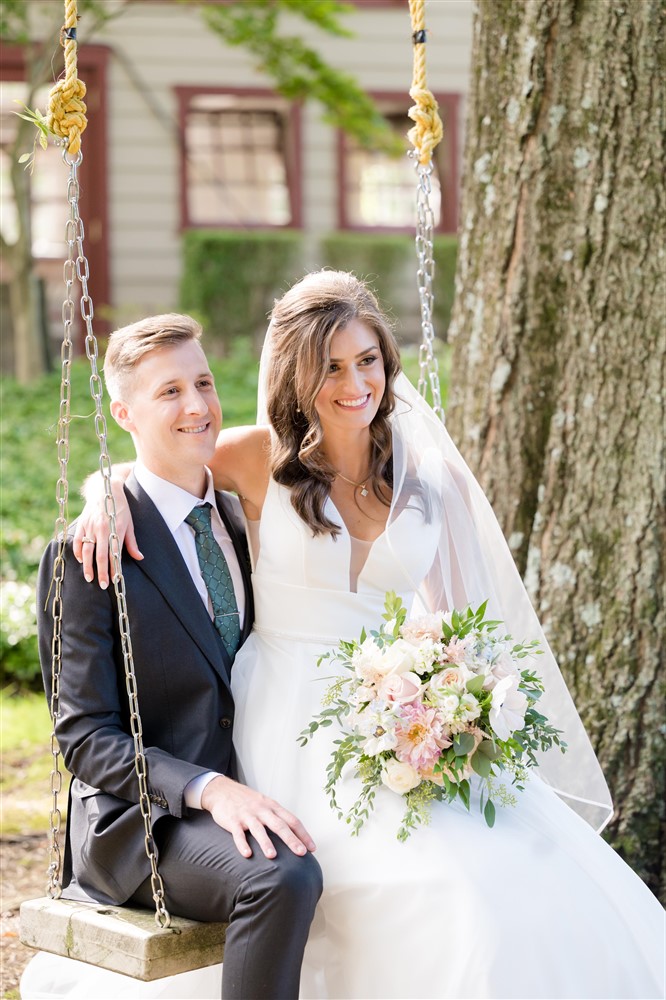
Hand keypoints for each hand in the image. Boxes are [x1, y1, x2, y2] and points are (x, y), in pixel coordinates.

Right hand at [73, 477, 141, 587]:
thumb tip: (140, 558)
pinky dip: (78, 552)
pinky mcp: (81, 523)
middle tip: (102, 585)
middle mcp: (102, 529)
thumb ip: (132, 542)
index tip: (114, 580)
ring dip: (87, 566)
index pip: (115, 554)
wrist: (105, 489)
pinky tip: (80, 561)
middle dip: (101, 572)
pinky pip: (77, 541)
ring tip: (89, 578)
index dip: (114, 568)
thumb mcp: (130, 524)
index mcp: (116, 529)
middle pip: (101, 555)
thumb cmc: (120, 508)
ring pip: (87, 550)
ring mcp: (90, 526)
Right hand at [201, 775, 316, 859]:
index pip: (292, 820)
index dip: (303, 834)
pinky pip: (238, 833)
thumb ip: (277, 817)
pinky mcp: (232, 820)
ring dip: (266, 842)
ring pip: (258, 829)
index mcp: (272, 807)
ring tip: (273, 856)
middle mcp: (262, 810)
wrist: (222, 790)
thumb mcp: (265, 804)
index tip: (312, 848)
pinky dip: (242, 844)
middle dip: (291, 839)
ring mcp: (247, 815)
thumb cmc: (247, 801)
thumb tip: (294, 835)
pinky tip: (247, 854)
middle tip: (301, 853)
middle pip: (279, 825)